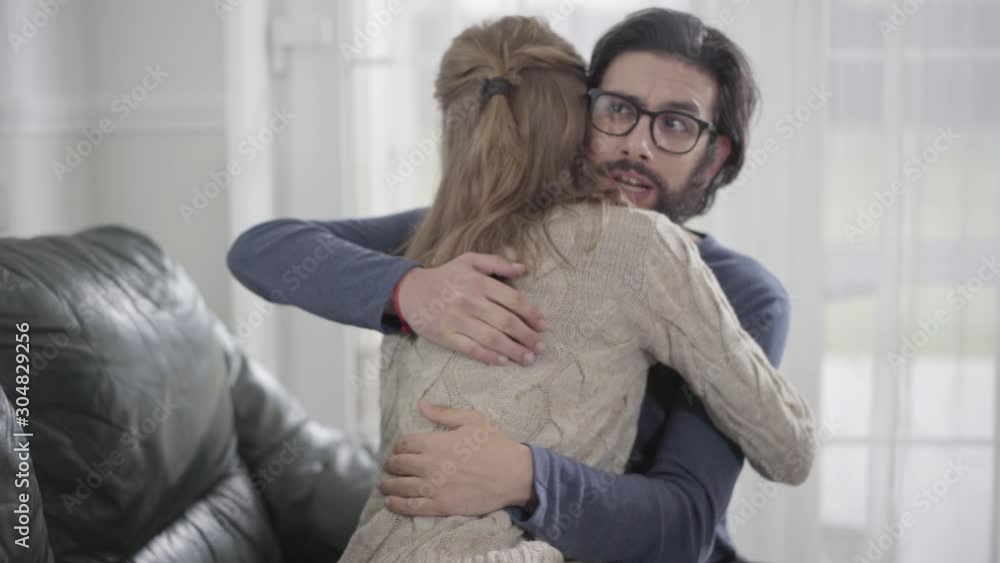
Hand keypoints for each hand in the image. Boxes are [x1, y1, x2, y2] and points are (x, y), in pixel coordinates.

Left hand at [378, 401, 535, 516]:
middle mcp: (431, 465)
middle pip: (399, 465)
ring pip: (401, 487)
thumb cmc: (495, 444)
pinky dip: (398, 505)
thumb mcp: (473, 420)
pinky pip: (413, 506)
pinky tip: (390, 503)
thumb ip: (444, 413)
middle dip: (390, 464)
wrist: (514, 474)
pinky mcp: (442, 505)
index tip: (398, 449)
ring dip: (388, 485)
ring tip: (383, 485)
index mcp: (436, 442)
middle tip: (388, 466)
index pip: (405, 444)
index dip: (398, 446)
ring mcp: (435, 487)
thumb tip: (420, 404)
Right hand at [394, 252, 546, 365]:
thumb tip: (523, 268)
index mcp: (479, 282)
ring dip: (514, 350)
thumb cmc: (444, 276)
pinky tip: (502, 361)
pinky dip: (488, 356)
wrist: (409, 291)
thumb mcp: (469, 261)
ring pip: (492, 338)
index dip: (531, 314)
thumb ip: (496, 263)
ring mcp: (458, 320)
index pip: (513, 300)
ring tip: (528, 359)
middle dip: (527, 336)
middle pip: (506, 322)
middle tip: (540, 347)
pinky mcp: (446, 336)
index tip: (542, 325)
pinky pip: (471, 349)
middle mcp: (470, 301)